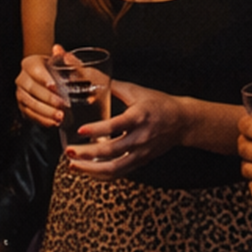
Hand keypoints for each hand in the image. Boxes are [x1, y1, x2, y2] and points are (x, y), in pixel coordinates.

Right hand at [15, 49, 65, 127]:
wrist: (46, 78)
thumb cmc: (54, 69)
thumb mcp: (59, 61)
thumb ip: (61, 56)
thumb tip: (59, 50)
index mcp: (29, 64)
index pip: (35, 70)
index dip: (44, 78)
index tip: (55, 86)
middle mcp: (21, 78)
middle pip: (33, 89)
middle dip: (48, 99)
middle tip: (63, 105)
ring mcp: (20, 94)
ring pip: (31, 104)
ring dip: (46, 112)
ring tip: (60, 117)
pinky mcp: (22, 107)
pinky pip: (31, 115)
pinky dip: (43, 120)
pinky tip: (53, 123)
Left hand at [62, 77, 186, 178]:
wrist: (182, 121)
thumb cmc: (158, 103)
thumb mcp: (136, 91)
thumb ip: (111, 86)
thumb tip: (88, 75)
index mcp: (139, 117)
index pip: (116, 126)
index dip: (97, 130)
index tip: (80, 130)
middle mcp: (140, 138)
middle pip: (111, 151)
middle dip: (88, 154)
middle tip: (69, 151)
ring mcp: (140, 153)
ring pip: (114, 168)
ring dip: (91, 170)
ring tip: (73, 165)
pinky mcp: (140, 162)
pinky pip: (119, 173)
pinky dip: (102, 175)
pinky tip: (88, 171)